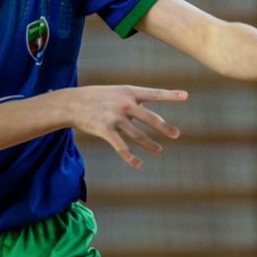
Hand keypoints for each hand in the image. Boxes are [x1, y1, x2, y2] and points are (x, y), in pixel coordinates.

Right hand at [65, 85, 185, 167]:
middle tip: (177, 135)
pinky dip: (130, 157)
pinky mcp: (105, 130)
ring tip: (159, 150)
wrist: (70, 103)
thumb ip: (134, 103)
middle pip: (150, 118)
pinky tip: (138, 164)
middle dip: (164, 127)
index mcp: (128, 92)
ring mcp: (115, 117)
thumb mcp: (116, 93)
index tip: (185, 96)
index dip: (170, 96)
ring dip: (150, 145)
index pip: (153, 94)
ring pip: (138, 135)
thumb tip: (151, 116)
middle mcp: (124, 104)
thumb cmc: (97, 97)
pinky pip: (121, 147)